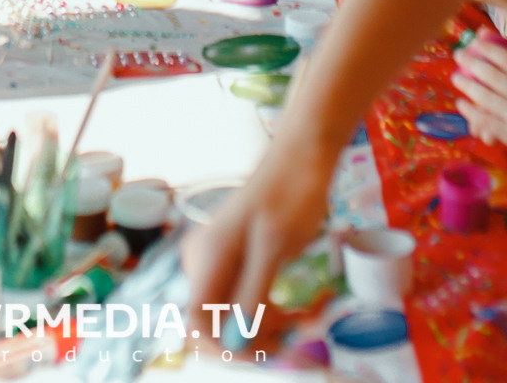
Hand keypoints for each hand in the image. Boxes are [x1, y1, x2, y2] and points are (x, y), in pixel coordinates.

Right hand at [183, 142, 333, 338]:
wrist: (303, 154)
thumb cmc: (291, 191)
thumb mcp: (275, 246)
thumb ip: (251, 293)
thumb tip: (236, 339)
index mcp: (209, 258)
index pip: (197, 322)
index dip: (225, 346)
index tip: (265, 352)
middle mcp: (207, 261)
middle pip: (217, 322)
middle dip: (257, 337)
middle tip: (298, 339)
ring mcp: (222, 261)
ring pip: (236, 314)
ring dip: (272, 326)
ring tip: (310, 318)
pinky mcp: (240, 260)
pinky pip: (248, 298)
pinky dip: (275, 310)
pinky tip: (303, 308)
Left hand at [452, 38, 506, 173]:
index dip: (489, 50)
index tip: (475, 42)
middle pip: (494, 77)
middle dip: (472, 63)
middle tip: (458, 55)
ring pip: (486, 98)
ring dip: (467, 86)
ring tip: (456, 76)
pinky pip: (486, 122)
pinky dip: (471, 112)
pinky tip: (462, 104)